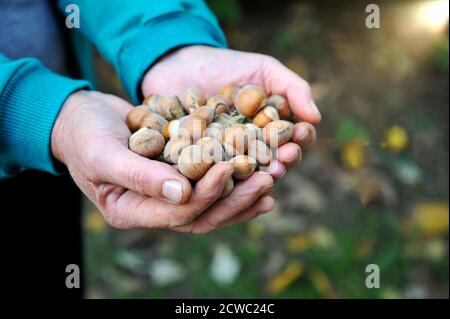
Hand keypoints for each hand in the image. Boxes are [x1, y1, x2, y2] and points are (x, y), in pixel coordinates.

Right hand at [51, 90, 273, 232]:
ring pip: (212, 203)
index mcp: (131, 211)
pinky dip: (233, 176)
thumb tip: (183, 194)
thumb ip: (138, 176)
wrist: (80, 116)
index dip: (206, 195)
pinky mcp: (177, 175)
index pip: (178, 213)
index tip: (230, 168)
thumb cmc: (83, 135)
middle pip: (203, 215)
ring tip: (272, 176)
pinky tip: (257, 167)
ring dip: (242, 192)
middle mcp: (153, 209)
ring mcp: (167, 194)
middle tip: (267, 179)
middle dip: (236, 199)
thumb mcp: (103, 154)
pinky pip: (209, 181)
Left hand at [142, 45, 320, 177]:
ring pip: (246, 176)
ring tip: (262, 174)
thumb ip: (292, 89)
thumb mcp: (263, 69)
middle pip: (274, 163)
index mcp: (272, 132)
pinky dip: (219, 178)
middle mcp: (252, 152)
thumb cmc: (226, 66)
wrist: (179, 64)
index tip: (301, 133)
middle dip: (282, 162)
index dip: (301, 139)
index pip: (294, 141)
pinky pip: (211, 176)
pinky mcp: (199, 167)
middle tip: (283, 161)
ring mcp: (227, 162)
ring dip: (255, 177)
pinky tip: (224, 178)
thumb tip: (316, 118)